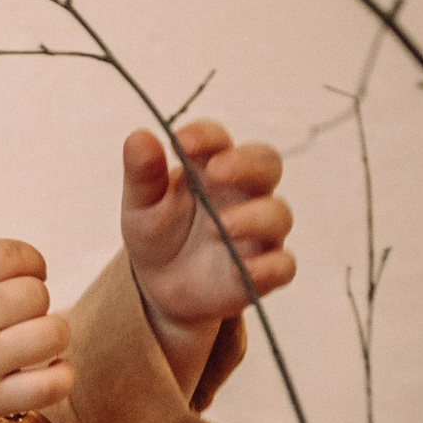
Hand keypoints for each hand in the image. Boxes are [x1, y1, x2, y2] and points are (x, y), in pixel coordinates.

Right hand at [0, 240, 73, 422]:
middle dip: (32, 302)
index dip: (32, 263)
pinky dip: (62, 374)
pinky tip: (52, 368)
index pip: (15, 255)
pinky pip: (52, 384)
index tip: (28, 275)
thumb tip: (34, 274)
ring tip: (31, 341)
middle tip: (13, 317)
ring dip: (49, 334)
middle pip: (37, 294)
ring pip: (53, 333)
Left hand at [121, 123, 295, 391]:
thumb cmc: (157, 232)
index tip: (181, 144)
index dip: (205, 137)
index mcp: (210, 167)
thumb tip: (139, 136)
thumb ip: (142, 173)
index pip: (218, 139)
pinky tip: (244, 270)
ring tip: (219, 227)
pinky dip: (269, 267)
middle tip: (217, 173)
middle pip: (266, 163)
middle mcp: (242, 192)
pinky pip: (282, 265)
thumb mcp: (142, 203)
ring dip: (254, 218)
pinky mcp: (263, 268)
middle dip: (246, 164)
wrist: (160, 285)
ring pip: (278, 213)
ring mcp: (257, 230)